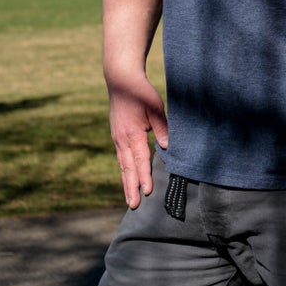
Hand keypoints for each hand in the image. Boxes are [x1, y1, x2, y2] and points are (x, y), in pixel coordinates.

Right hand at [107, 75, 168, 208]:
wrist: (121, 80)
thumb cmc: (141, 92)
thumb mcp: (155, 108)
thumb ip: (162, 128)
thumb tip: (167, 148)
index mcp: (132, 134)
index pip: (140, 160)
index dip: (144, 177)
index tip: (148, 192)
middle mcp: (122, 139)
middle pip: (128, 168)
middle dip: (131, 187)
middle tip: (134, 205)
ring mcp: (117, 138)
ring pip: (123, 165)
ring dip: (127, 182)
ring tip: (130, 199)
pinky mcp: (117, 135)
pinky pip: (122, 157)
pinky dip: (125, 170)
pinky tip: (128, 177)